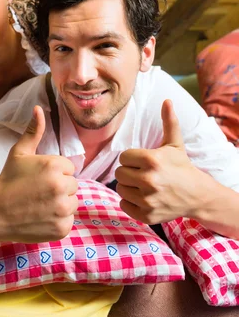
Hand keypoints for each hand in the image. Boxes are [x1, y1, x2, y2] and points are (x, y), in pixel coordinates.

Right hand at [0, 105, 78, 242]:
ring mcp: (63, 209)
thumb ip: (34, 131)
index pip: (68, 168)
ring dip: (61, 204)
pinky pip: (69, 220)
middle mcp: (62, 186)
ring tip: (40, 204)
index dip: (54, 173)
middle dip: (59, 188)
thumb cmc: (8, 180)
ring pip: (72, 203)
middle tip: (38, 192)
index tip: (38, 179)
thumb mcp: (19, 152)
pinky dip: (58, 220)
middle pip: (72, 185)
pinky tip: (41, 217)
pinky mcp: (62, 228)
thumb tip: (39, 108)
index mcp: (55, 165)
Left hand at [115, 99, 203, 223]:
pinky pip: (124, 205)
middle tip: (143, 174)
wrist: (197, 195)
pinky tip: (143, 197)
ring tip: (144, 185)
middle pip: (119, 173)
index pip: (123, 157)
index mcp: (152, 160)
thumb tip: (167, 100)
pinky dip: (130, 202)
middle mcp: (149, 180)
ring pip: (121, 189)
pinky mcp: (147, 216)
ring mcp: (148, 200)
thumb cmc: (181, 167)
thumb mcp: (174, 144)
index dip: (132, 159)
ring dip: (129, 187)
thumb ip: (168, 122)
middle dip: (129, 172)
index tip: (144, 162)